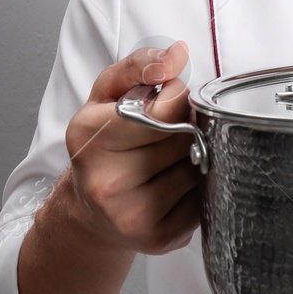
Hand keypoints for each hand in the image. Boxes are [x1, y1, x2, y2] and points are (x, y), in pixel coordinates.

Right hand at [59, 40, 201, 254]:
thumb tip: (177, 54)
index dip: (176, 99)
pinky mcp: (158, 239)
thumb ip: (139, 64)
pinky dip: (197, 188)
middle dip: (187, 127)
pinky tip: (174, 185)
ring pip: (197, 168)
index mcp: (89, 138)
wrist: (90, 209)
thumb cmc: (103, 144)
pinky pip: (204, 199)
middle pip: (185, 138)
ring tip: (168, 159)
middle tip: (169, 132)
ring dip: (193, 157)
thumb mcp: (107, 95)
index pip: (165, 109)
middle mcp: (105, 182)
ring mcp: (131, 215)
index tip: (166, 102)